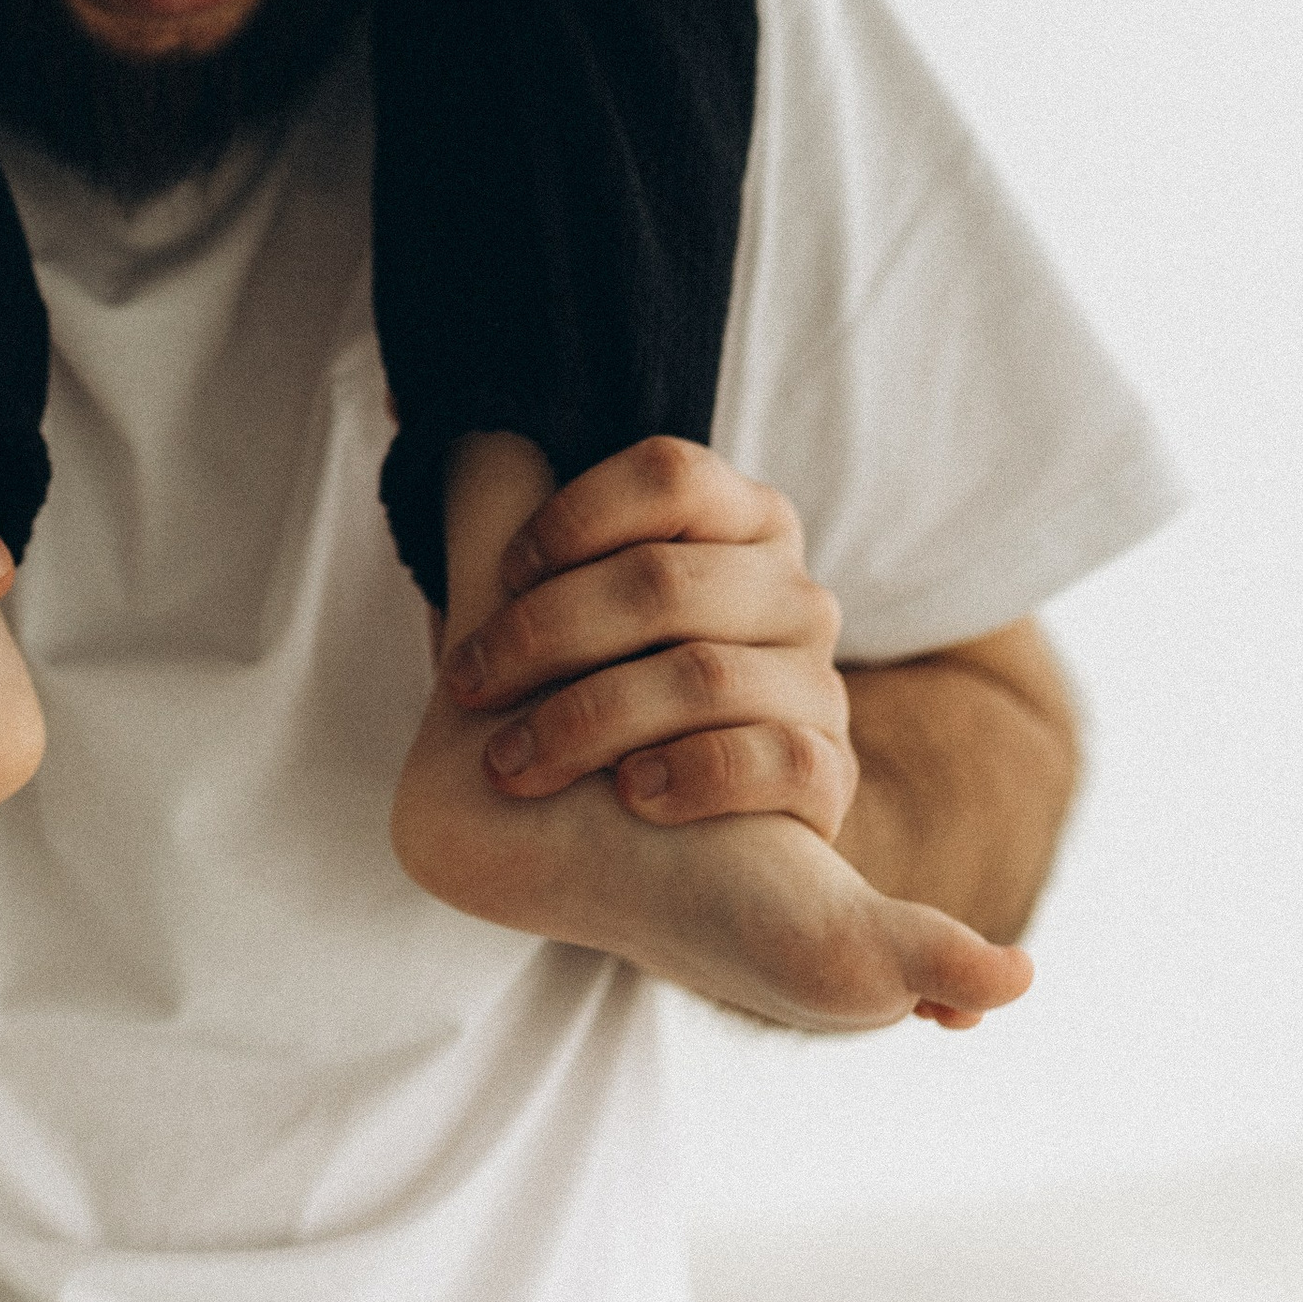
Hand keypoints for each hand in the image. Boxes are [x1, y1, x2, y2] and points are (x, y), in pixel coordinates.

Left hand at [441, 435, 855, 844]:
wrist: (679, 846)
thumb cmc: (606, 691)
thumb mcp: (581, 603)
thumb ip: (543, 536)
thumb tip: (473, 455)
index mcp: (745, 520)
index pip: (668, 476)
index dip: (574, 516)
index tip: (503, 574)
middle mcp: (793, 591)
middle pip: (663, 580)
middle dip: (546, 632)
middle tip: (470, 682)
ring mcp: (819, 681)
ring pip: (703, 676)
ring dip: (587, 719)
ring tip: (514, 761)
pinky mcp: (832, 773)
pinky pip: (778, 760)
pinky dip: (694, 773)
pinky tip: (630, 792)